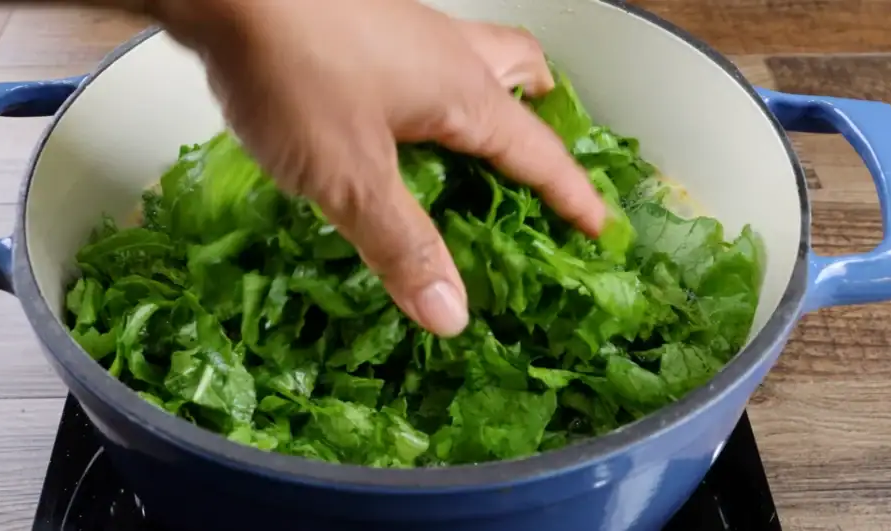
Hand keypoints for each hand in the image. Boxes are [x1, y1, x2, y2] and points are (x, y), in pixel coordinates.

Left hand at [158, 0, 606, 336]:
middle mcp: (443, 50)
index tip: (598, 225)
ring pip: (469, 51)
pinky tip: (387, 110)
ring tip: (468, 132)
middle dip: (538, 109)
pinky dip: (426, 83)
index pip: (537, 151)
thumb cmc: (292, 72)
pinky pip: (416, 51)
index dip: (571, 193)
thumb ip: (402, 245)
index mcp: (462, 92)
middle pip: (518, 67)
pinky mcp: (357, 21)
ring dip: (484, 88)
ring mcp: (401, 26)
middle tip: (537, 146)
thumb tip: (453, 316)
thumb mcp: (350, 178)